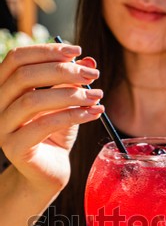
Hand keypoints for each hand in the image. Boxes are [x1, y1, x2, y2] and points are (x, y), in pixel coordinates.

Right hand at [0, 44, 103, 193]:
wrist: (50, 174)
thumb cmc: (55, 136)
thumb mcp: (66, 105)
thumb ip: (72, 83)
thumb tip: (88, 61)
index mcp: (4, 88)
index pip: (17, 59)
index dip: (46, 51)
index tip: (77, 52)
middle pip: (24, 76)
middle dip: (62, 71)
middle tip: (93, 74)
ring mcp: (2, 128)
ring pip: (32, 101)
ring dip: (70, 95)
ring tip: (96, 96)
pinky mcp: (15, 148)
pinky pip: (43, 126)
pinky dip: (72, 116)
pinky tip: (94, 113)